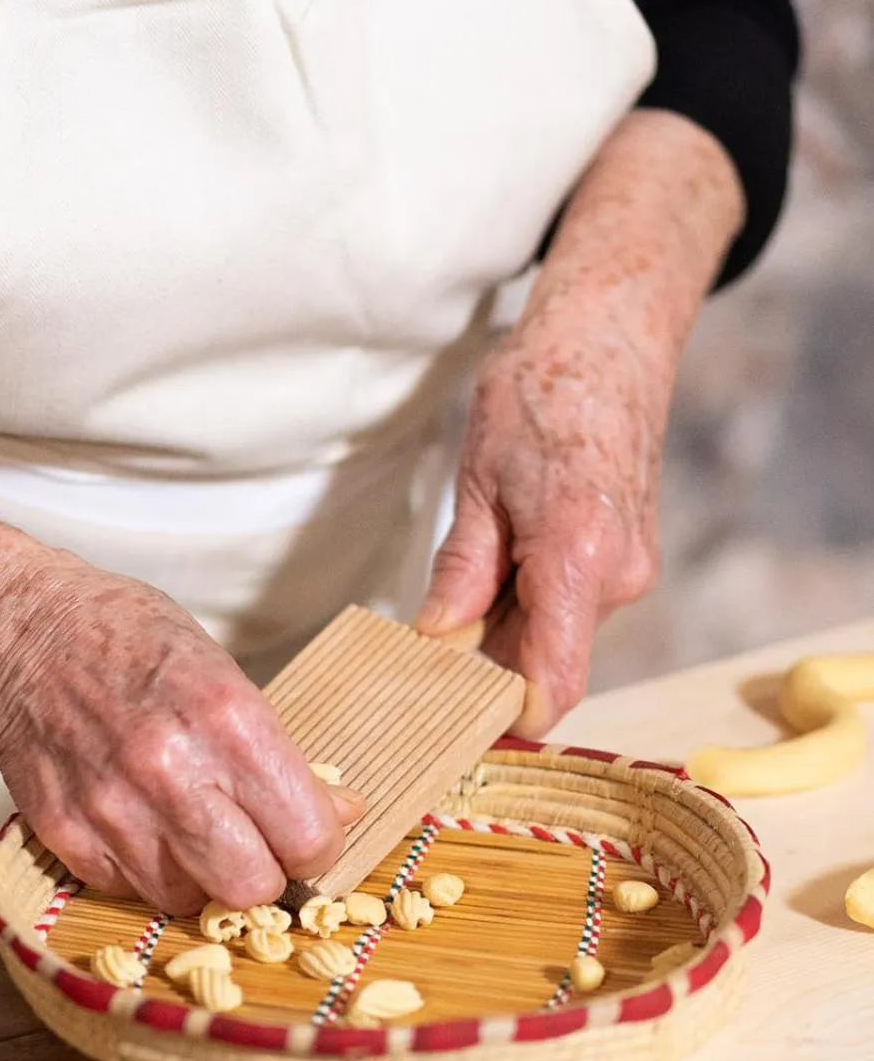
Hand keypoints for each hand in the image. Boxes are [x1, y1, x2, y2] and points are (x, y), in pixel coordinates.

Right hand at [0, 562, 361, 913]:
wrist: (19, 631)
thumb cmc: (128, 641)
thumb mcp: (225, 674)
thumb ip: (280, 754)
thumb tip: (338, 813)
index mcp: (227, 720)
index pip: (306, 836)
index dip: (316, 844)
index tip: (305, 833)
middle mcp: (170, 770)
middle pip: (250, 887)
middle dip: (264, 875)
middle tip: (254, 845)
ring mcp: (112, 808)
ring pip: (189, 900)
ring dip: (201, 877)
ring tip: (190, 828)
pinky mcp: (66, 834)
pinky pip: (129, 890)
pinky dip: (145, 870)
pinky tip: (141, 823)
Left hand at [420, 302, 662, 735]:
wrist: (608, 341)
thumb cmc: (541, 394)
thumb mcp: (478, 482)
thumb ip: (462, 570)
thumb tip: (437, 636)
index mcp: (577, 559)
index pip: (552, 684)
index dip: (505, 715)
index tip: (456, 718)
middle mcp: (618, 578)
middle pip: (546, 663)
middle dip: (488, 661)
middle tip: (430, 636)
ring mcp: (630, 571)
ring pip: (557, 634)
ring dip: (508, 624)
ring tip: (473, 566)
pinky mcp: (630, 561)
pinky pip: (572, 607)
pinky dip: (533, 600)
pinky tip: (507, 554)